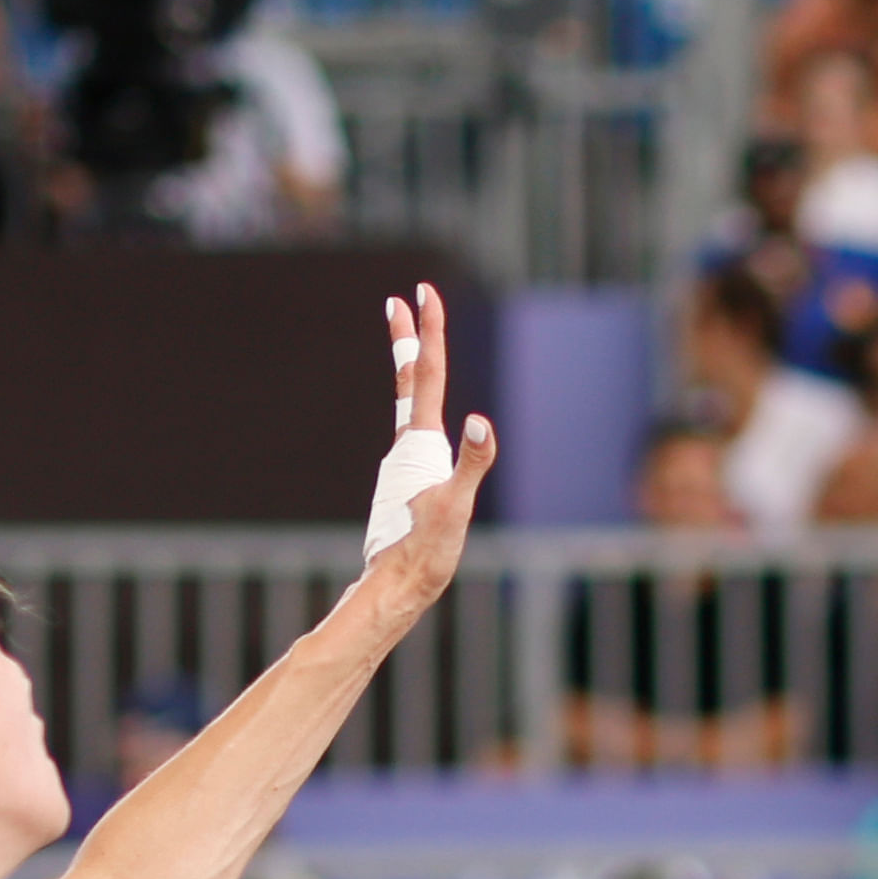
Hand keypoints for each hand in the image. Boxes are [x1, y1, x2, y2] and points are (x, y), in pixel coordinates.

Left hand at [369, 283, 495, 606]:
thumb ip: (471, 461)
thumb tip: (482, 420)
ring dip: (410, 368)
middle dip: (408, 337)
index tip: (422, 293)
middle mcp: (407, 447)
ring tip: (410, 341)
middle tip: (400, 300)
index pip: (427, 376)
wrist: (395, 584)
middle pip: (409, 380)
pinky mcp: (406, 481)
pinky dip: (417, 408)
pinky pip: (414, 433)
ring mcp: (404, 463)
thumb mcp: (455, 506)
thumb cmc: (427, 550)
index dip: (428, 332)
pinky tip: (422, 419)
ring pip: (409, 404)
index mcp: (420, 444)